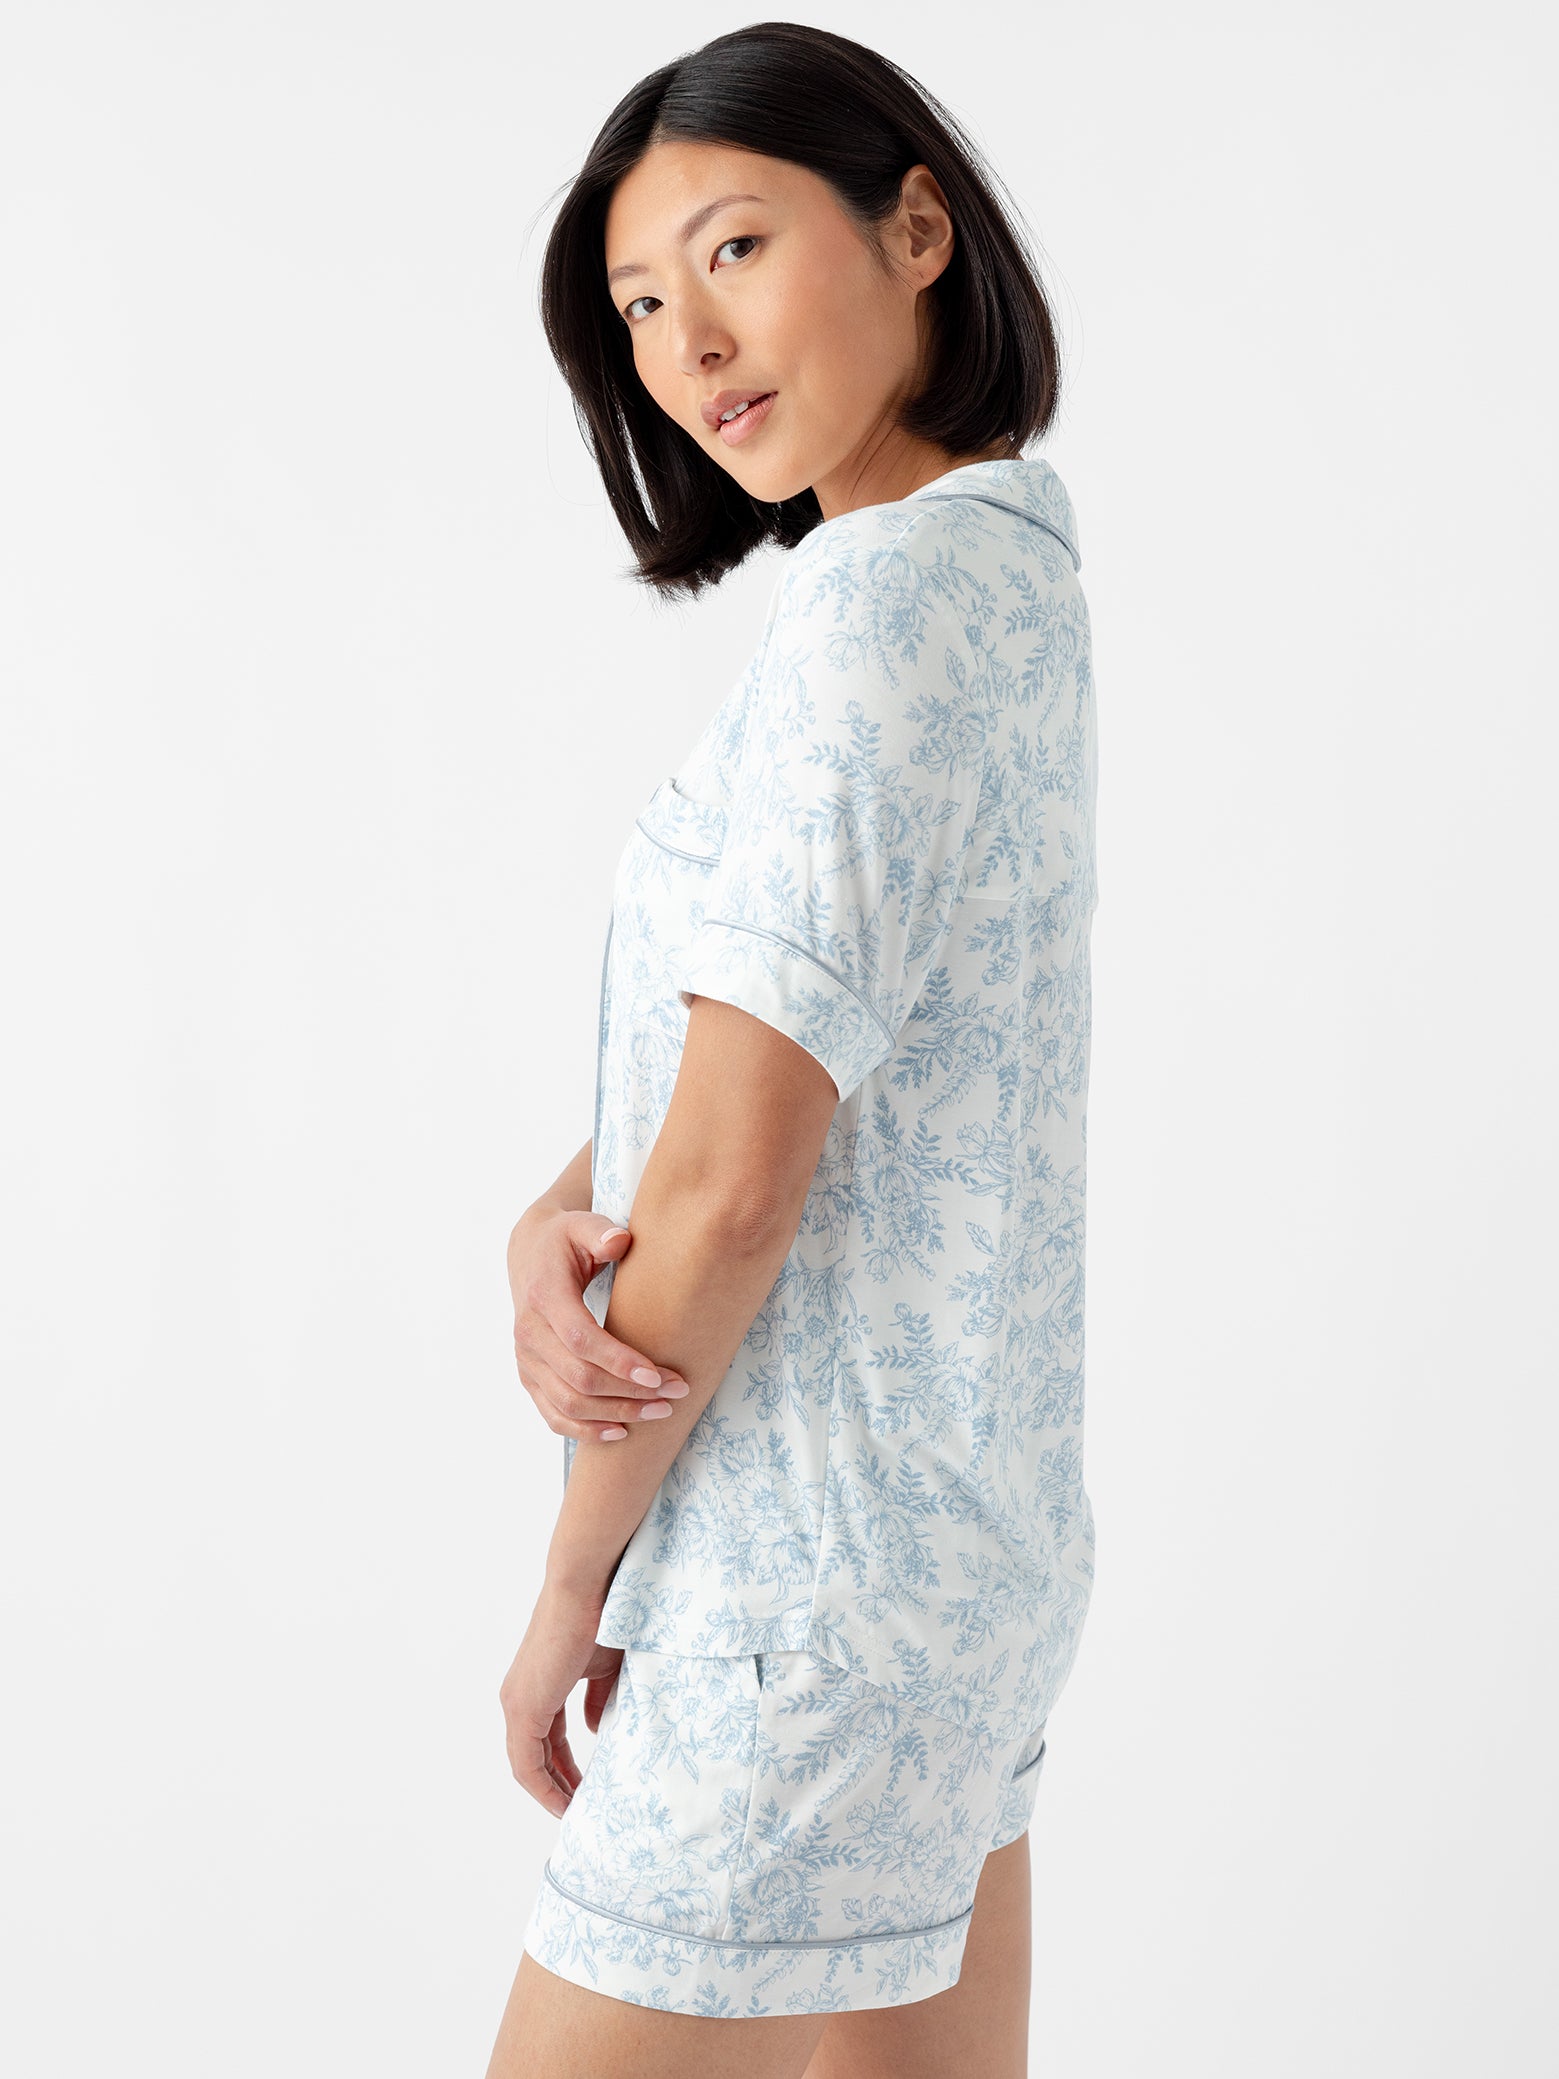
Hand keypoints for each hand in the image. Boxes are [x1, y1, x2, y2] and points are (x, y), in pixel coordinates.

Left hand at [498, 1576, 623, 1816]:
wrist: (588, 1588)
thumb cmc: (602, 1618)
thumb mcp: (603, 1669)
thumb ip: (596, 1701)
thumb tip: (592, 1730)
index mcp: (538, 1685)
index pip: (546, 1739)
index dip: (564, 1768)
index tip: (586, 1789)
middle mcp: (519, 1697)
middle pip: (534, 1757)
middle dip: (558, 1785)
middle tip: (581, 1809)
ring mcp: (518, 1702)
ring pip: (526, 1764)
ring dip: (550, 1791)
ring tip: (574, 1813)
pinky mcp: (523, 1707)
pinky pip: (526, 1762)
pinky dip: (543, 1786)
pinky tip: (564, 1803)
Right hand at [507, 1206, 690, 1440]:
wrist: (529, 1253)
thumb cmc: (565, 1239)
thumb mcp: (581, 1224)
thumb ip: (600, 1231)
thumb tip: (620, 1241)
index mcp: (544, 1296)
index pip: (581, 1339)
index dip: (619, 1362)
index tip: (659, 1376)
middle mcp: (529, 1332)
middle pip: (579, 1379)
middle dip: (630, 1393)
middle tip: (675, 1394)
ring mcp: (527, 1359)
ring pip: (568, 1403)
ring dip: (616, 1413)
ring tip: (660, 1413)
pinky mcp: (530, 1376)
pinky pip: (553, 1414)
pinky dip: (585, 1430)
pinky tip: (620, 1432)